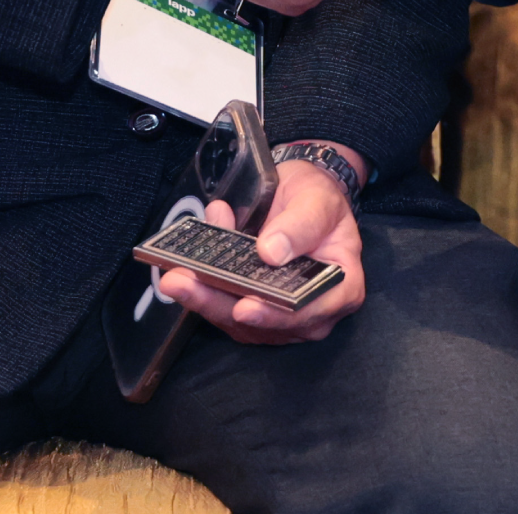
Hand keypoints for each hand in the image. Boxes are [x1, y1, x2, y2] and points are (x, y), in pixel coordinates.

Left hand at [157, 155, 363, 345]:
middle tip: (184, 282)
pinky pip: (225, 308)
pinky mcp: (252, 311)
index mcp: (342, 288)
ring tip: (175, 275)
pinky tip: (182, 268)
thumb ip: (300, 224)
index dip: (277, 314)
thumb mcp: (318, 200)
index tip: (243, 307)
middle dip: (221, 303)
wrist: (301, 196)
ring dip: (204, 298)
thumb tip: (272, 252)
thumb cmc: (318, 199)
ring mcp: (280, 317)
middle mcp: (312, 312)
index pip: (312, 309)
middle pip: (267, 321)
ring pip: (238, 320)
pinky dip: (201, 290)